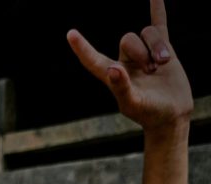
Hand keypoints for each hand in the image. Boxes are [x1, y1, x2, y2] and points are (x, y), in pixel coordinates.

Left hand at [67, 0, 192, 131]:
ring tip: (162, 64)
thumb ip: (121, 87)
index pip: (93, 60)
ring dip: (157, 46)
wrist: (171, 114)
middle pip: (128, 39)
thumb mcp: (133, 103)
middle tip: (151, 71)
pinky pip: (158, 23)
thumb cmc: (149, 114)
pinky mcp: (162, 48)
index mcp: (112, 76)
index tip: (70, 34)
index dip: (82, 48)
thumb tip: (113, 69)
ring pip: (146, 32)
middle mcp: (125, 62)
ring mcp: (143, 53)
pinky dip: (157, 8)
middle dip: (141, 51)